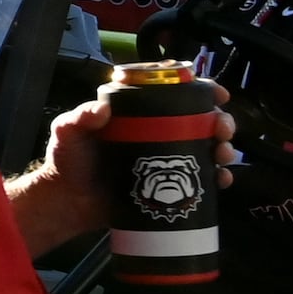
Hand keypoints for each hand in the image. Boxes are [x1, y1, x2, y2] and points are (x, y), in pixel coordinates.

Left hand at [33, 88, 235, 226]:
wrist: (68, 203)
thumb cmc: (68, 162)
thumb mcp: (67, 133)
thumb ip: (77, 120)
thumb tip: (99, 110)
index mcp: (140, 114)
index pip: (176, 94)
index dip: (203, 90)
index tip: (217, 94)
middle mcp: (159, 133)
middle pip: (202, 120)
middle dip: (221, 121)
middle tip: (221, 130)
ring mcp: (167, 160)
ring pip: (208, 148)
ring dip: (224, 147)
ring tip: (222, 154)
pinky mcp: (171, 186)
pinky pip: (202, 179)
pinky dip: (218, 177)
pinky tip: (221, 179)